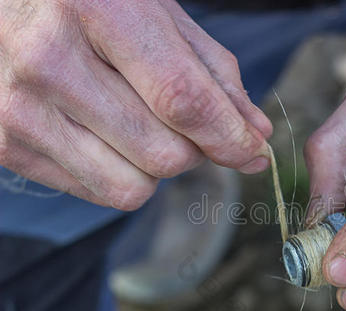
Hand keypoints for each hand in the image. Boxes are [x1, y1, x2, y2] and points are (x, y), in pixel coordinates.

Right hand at [0, 0, 271, 209]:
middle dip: (195, 149)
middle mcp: (50, 61)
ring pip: (134, 186)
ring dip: (157, 167)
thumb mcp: (156, 12)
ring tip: (142, 126)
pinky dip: (122, 173)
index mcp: (99, 11)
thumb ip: (212, 72)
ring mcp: (21, 108)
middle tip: (186, 123)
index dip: (228, 136)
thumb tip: (255, 133)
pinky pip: (98, 192)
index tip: (253, 153)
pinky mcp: (5, 144)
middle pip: (165, 154)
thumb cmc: (87, 1)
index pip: (182, 99)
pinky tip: (108, 136)